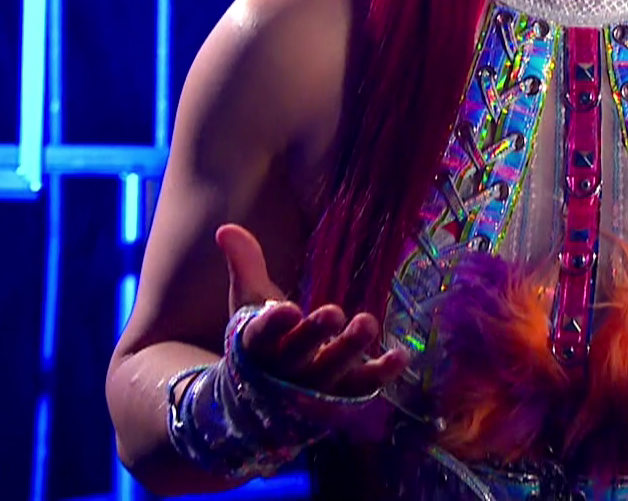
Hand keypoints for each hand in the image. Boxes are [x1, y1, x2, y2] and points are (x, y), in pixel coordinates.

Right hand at [215, 224, 408, 399]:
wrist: (263, 399)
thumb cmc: (262, 340)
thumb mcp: (248, 301)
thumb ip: (245, 265)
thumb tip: (226, 228)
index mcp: (258, 346)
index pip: (261, 335)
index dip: (273, 324)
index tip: (287, 308)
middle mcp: (284, 370)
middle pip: (298, 354)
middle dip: (315, 334)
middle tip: (333, 312)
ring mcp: (312, 386)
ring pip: (331, 371)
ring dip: (351, 350)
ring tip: (369, 323)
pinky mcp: (339, 395)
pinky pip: (361, 387)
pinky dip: (381, 373)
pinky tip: (401, 356)